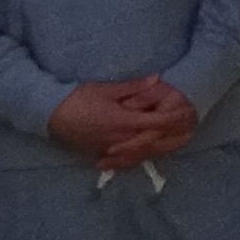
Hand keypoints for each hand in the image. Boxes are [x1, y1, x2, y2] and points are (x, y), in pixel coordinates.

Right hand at [50, 79, 196, 166]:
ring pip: (143, 154)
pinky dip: (142, 156)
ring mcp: (112, 151)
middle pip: (155, 143)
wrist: (48, 115)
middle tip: (190, 130)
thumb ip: (133, 87)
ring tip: (177, 141)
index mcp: (124, 122)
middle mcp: (121, 141)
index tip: (189, 113)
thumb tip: (156, 79)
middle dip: (174, 137)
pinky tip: (150, 153)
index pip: (158, 124)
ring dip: (162, 148)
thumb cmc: (77, 99)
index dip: (175, 120)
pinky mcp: (102, 155)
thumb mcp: (105, 88)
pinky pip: (128, 160)